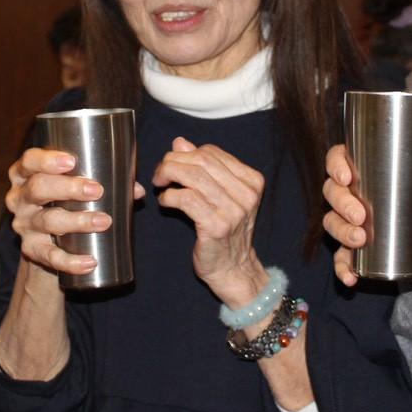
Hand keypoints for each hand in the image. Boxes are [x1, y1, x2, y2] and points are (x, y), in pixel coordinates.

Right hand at [6, 146, 144, 278]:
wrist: (45, 242)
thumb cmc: (64, 202)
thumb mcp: (74, 186)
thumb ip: (105, 182)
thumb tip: (136, 190)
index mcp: (26, 174)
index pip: (29, 161)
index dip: (47, 160)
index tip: (72, 161)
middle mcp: (19, 198)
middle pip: (38, 189)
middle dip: (68, 188)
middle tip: (96, 190)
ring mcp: (24, 225)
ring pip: (47, 221)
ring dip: (77, 221)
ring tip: (104, 221)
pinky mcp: (31, 250)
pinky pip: (49, 257)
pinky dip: (70, 261)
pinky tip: (89, 262)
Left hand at [151, 137, 265, 305]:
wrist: (234, 269)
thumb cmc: (225, 231)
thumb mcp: (220, 195)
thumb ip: (203, 168)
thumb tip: (181, 143)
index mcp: (251, 181)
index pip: (212, 153)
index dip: (187, 154)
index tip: (173, 164)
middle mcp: (246, 193)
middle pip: (201, 161)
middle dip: (174, 162)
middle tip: (160, 173)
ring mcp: (233, 210)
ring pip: (193, 177)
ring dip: (169, 176)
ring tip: (160, 185)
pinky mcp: (216, 225)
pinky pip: (186, 199)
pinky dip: (169, 197)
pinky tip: (165, 202)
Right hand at [322, 143, 411, 287]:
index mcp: (363, 168)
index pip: (336, 158)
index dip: (335, 165)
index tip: (347, 177)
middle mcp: (349, 193)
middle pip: (331, 192)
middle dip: (342, 204)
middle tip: (360, 215)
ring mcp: (347, 220)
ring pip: (332, 222)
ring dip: (341, 231)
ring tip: (359, 239)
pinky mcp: (353, 246)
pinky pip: (341, 257)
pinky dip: (343, 268)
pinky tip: (351, 277)